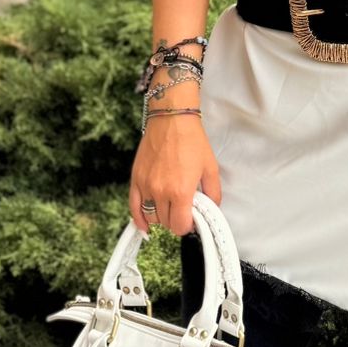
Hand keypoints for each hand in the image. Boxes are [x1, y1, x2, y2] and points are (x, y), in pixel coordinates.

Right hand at [129, 116, 221, 236]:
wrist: (171, 120)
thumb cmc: (191, 141)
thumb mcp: (210, 168)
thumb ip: (213, 193)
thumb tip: (212, 209)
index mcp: (180, 191)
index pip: (180, 226)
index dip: (187, 226)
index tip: (191, 221)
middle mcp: (161, 191)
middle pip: (166, 223)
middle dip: (176, 221)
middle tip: (183, 211)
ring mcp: (146, 186)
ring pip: (151, 216)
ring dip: (161, 217)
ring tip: (170, 208)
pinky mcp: (136, 179)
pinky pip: (134, 206)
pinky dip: (138, 218)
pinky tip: (144, 225)